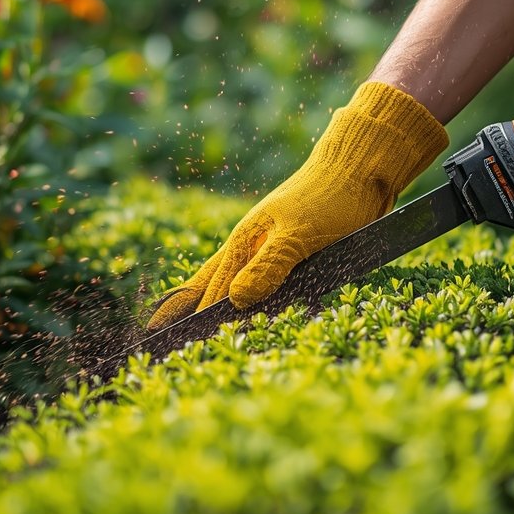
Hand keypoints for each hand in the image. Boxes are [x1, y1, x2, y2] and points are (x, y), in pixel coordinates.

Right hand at [146, 82, 447, 329]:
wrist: (358, 168)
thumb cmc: (331, 199)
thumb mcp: (300, 237)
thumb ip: (269, 268)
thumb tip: (234, 302)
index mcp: (243, 245)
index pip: (205, 293)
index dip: (186, 321)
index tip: (160, 345)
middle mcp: (248, 248)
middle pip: (204, 285)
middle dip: (182, 313)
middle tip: (155, 340)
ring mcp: (266, 248)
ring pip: (228, 281)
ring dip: (209, 304)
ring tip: (186, 326)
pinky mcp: (288, 251)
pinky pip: (257, 280)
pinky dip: (245, 297)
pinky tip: (243, 307)